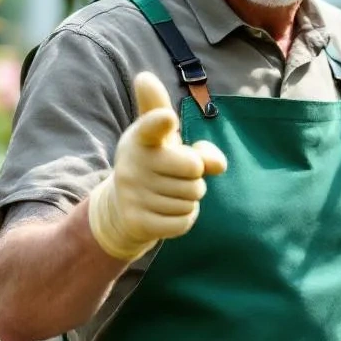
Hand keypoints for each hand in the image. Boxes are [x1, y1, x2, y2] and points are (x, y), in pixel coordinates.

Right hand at [87, 72, 227, 260]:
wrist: (123, 204)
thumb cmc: (160, 166)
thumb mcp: (177, 149)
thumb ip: (203, 150)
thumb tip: (218, 165)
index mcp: (142, 136)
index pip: (152, 125)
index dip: (161, 120)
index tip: (168, 118)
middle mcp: (132, 162)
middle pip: (195, 169)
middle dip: (195, 177)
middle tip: (176, 177)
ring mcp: (131, 192)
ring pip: (191, 200)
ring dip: (189, 200)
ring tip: (169, 194)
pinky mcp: (136, 221)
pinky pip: (183, 222)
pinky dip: (185, 218)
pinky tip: (168, 211)